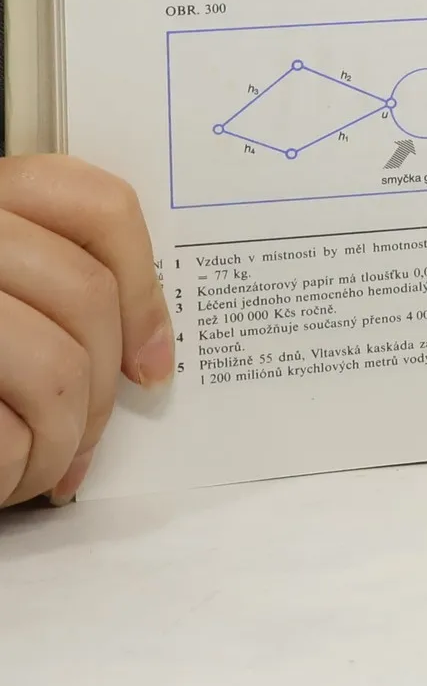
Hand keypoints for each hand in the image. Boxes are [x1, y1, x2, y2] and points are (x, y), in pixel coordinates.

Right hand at [0, 156, 173, 505]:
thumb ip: (43, 282)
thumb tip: (144, 346)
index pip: (99, 207)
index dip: (144, 289)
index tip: (152, 357)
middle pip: (86, 298)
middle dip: (101, 389)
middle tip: (86, 438)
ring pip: (55, 369)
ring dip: (64, 440)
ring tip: (45, 468)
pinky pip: (2, 429)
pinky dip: (14, 468)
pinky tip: (4, 479)